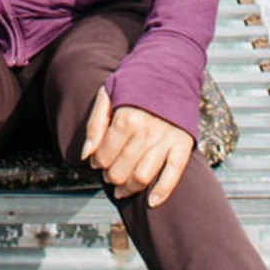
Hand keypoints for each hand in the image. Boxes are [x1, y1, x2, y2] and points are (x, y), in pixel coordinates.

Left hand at [82, 88, 193, 207]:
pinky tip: (151, 201)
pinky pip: (173, 174)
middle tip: (109, 175)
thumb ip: (94, 124)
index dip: (97, 162)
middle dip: (111, 177)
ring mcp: (166, 139)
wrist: (170, 69)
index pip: (104, 155)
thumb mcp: (108, 94)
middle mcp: (146, 131)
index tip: (97, 162)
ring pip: (142, 176)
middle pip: (121, 170)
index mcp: (126, 118)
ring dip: (129, 188)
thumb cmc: (136, 82)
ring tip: (122, 187)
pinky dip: (162, 191)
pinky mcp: (183, 144)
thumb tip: (85, 156)